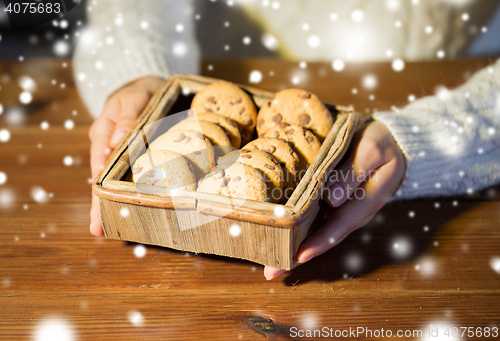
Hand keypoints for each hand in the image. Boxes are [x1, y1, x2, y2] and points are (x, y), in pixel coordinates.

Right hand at [88, 76, 163, 235]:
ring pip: (107, 181)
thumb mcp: (135, 97)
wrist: (142, 88)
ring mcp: (114, 153)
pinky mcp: (125, 158)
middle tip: (96, 229)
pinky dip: (118, 195)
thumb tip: (114, 143)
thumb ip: (127, 117)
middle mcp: (105, 145)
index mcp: (105, 131)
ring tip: (101, 229)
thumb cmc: (140, 92)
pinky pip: (120, 178)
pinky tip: (119, 213)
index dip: (100, 180)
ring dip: (105, 205)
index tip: (99, 199)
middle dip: (98, 203)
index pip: (100, 158)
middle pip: (99, 176)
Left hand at [264, 120, 405, 279]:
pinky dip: (294, 227)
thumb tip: (331, 198)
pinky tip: (276, 234)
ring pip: (313, 230)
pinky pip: (310, 217)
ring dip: (291, 246)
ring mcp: (339, 207)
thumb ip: (353, 173)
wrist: (389, 139)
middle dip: (296, 255)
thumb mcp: (372, 152)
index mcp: (364, 203)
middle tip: (272, 272)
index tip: (298, 257)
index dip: (318, 243)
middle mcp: (349, 211)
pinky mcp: (329, 199)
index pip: (338, 227)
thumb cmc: (381, 143)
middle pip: (321, 237)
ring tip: (267, 261)